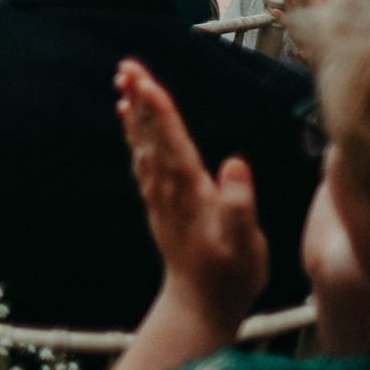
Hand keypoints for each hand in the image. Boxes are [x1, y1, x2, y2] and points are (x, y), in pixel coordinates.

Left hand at [117, 59, 266, 333]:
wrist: (201, 304)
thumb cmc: (231, 275)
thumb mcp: (245, 245)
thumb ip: (239, 206)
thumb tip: (234, 165)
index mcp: (191, 191)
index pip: (171, 140)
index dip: (158, 109)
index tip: (144, 80)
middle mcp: (169, 188)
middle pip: (151, 134)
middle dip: (140, 98)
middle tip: (126, 64)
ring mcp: (161, 194)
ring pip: (143, 143)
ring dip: (135, 110)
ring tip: (124, 80)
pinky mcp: (159, 201)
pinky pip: (142, 158)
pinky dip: (135, 133)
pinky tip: (130, 119)